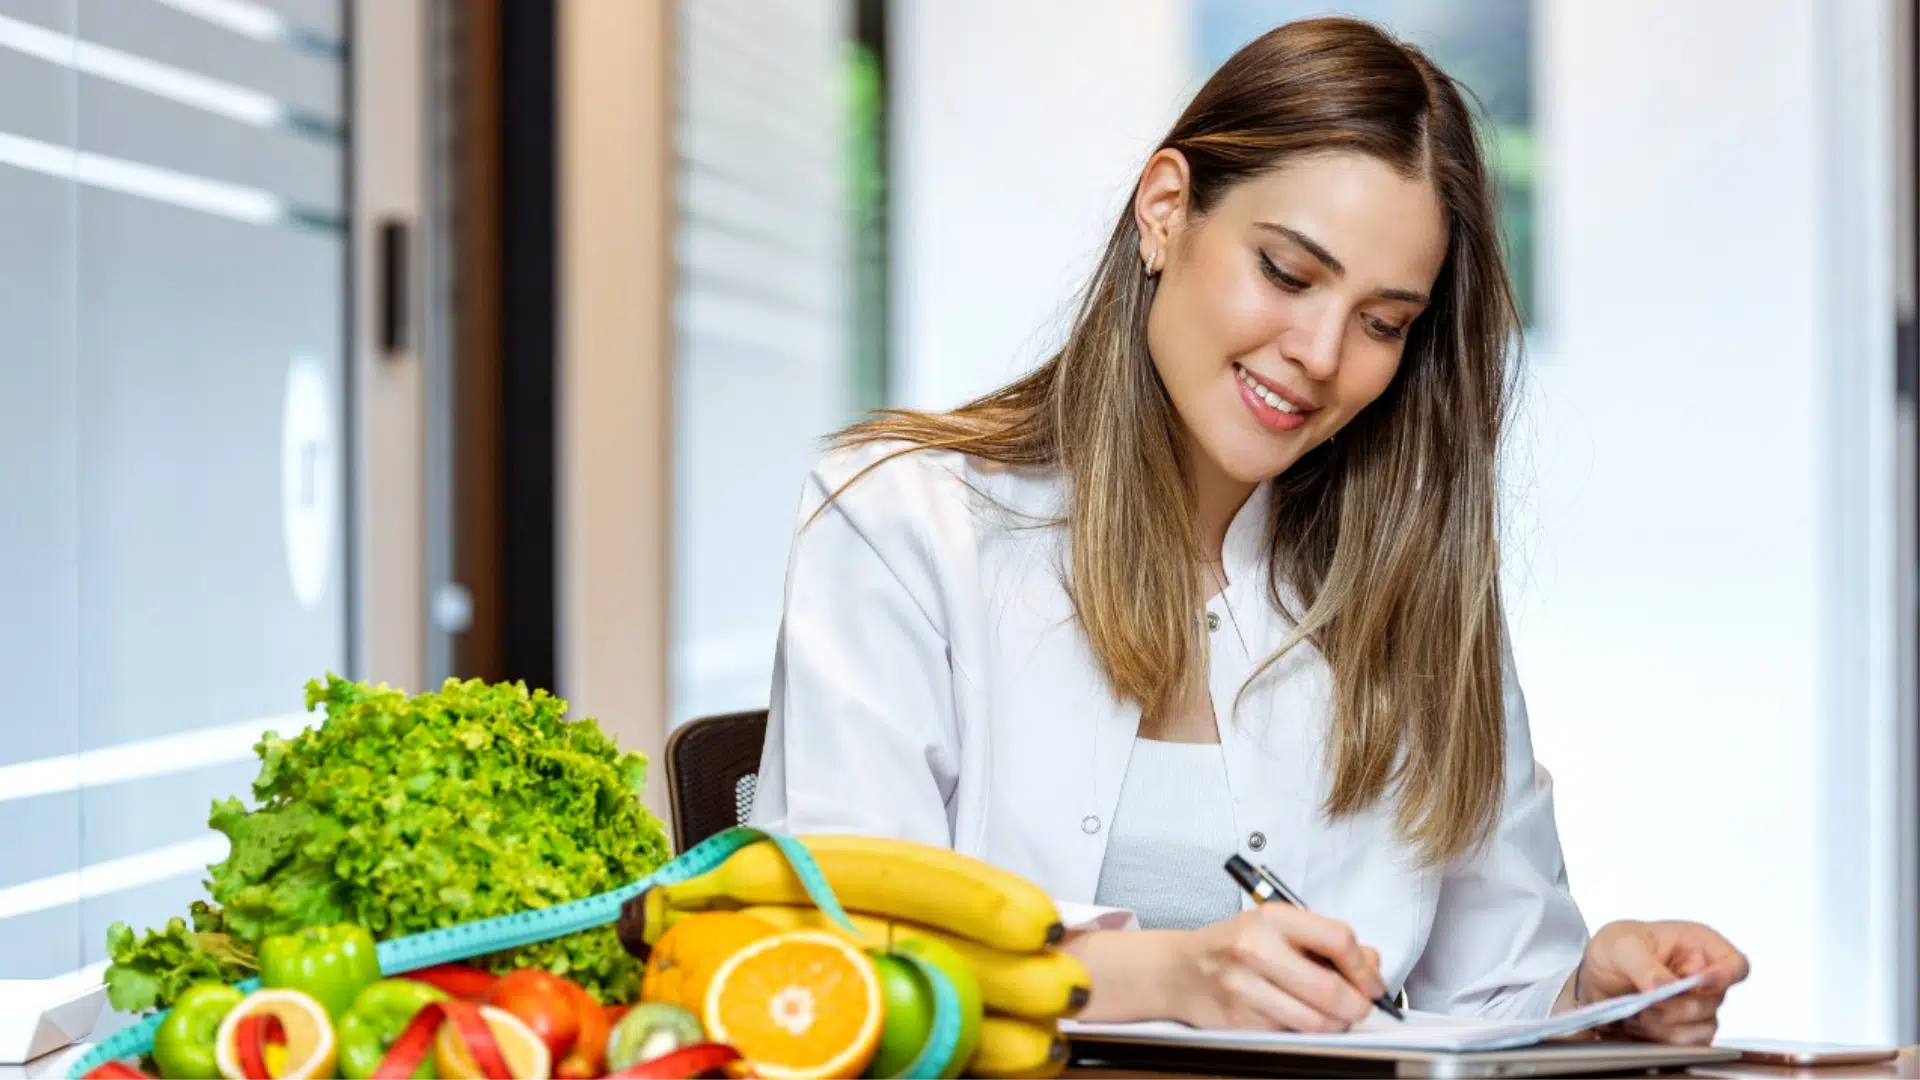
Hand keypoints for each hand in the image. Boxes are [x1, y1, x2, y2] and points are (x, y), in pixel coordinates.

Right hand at [1166, 904, 1388, 1031]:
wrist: (1179, 970)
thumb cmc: (1233, 945)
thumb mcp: (1277, 926)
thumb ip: (1324, 941)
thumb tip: (1370, 966)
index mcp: (1272, 917)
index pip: (1338, 939)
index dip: (1364, 966)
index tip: (1371, 981)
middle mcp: (1255, 948)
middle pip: (1331, 989)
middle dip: (1357, 1005)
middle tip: (1360, 1006)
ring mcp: (1244, 986)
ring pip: (1316, 1021)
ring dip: (1335, 1023)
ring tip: (1330, 1013)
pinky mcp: (1239, 1019)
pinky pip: (1291, 1033)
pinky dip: (1304, 1030)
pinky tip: (1296, 1015)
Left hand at [1568, 920, 1749, 1043]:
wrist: (1596, 977)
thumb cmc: (1615, 949)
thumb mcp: (1621, 946)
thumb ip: (1645, 966)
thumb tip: (1667, 987)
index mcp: (1698, 945)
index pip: (1734, 965)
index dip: (1724, 976)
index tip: (1698, 982)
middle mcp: (1705, 976)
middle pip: (1715, 1001)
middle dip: (1677, 1005)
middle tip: (1646, 999)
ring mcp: (1698, 1005)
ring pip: (1704, 1027)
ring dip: (1666, 1024)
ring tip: (1637, 1012)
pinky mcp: (1687, 1029)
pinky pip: (1691, 1044)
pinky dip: (1663, 1038)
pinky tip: (1640, 1024)